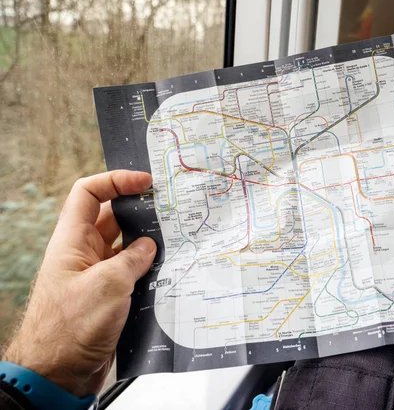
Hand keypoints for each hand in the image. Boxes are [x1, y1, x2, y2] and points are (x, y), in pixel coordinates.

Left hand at [2, 171, 156, 397]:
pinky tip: (169, 270)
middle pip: (112, 216)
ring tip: (176, 238)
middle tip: (169, 207)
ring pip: (125, 244)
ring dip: (148, 241)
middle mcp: (83, 252)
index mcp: (72, 240)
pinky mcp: (108, 294)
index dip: (116, 180)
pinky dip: (149, 267)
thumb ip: (132, 258)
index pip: (89, 193)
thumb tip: (149, 246)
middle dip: (139, 209)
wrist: (58, 373)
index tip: (145, 182)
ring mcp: (96, 273)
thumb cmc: (70, 328)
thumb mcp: (108, 285)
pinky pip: (131, 270)